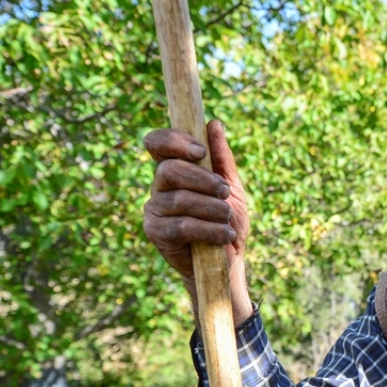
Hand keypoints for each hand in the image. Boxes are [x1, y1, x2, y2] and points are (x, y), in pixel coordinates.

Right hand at [143, 120, 251, 321]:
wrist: (229, 262)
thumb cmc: (227, 221)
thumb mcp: (232, 188)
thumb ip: (222, 159)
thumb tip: (214, 124)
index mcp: (174, 169)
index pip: (157, 143)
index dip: (174, 140)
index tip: (200, 151)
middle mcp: (159, 187)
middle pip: (169, 169)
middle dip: (203, 179)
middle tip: (225, 192)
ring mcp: (154, 210)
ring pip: (179, 199)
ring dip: (211, 208)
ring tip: (227, 219)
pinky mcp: (156, 233)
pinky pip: (182, 225)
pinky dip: (209, 229)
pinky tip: (224, 235)